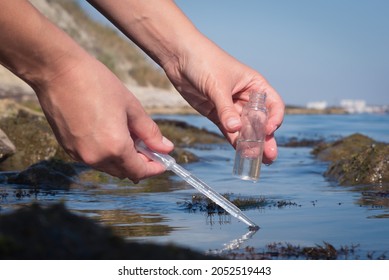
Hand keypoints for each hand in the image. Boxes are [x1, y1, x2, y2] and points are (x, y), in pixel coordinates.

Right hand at [35, 56, 173, 181]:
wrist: (57, 71)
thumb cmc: (98, 84)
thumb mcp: (132, 107)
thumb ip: (150, 132)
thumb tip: (167, 148)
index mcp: (115, 148)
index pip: (139, 171)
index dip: (154, 169)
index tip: (163, 162)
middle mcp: (96, 157)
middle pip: (124, 172)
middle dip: (140, 163)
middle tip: (149, 147)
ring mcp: (79, 155)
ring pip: (108, 166)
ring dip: (122, 159)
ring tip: (130, 136)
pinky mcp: (67, 148)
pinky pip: (94, 158)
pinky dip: (106, 153)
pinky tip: (110, 135)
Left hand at [163, 38, 283, 163]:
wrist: (179, 56)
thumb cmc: (204, 61)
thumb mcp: (217, 85)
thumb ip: (226, 108)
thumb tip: (235, 129)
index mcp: (254, 84)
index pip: (272, 104)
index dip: (274, 119)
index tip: (268, 130)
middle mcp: (245, 97)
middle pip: (259, 121)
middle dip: (264, 138)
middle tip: (269, 156)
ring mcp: (231, 106)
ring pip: (244, 129)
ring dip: (250, 144)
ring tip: (256, 160)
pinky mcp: (216, 113)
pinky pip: (228, 130)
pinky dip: (234, 141)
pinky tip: (240, 153)